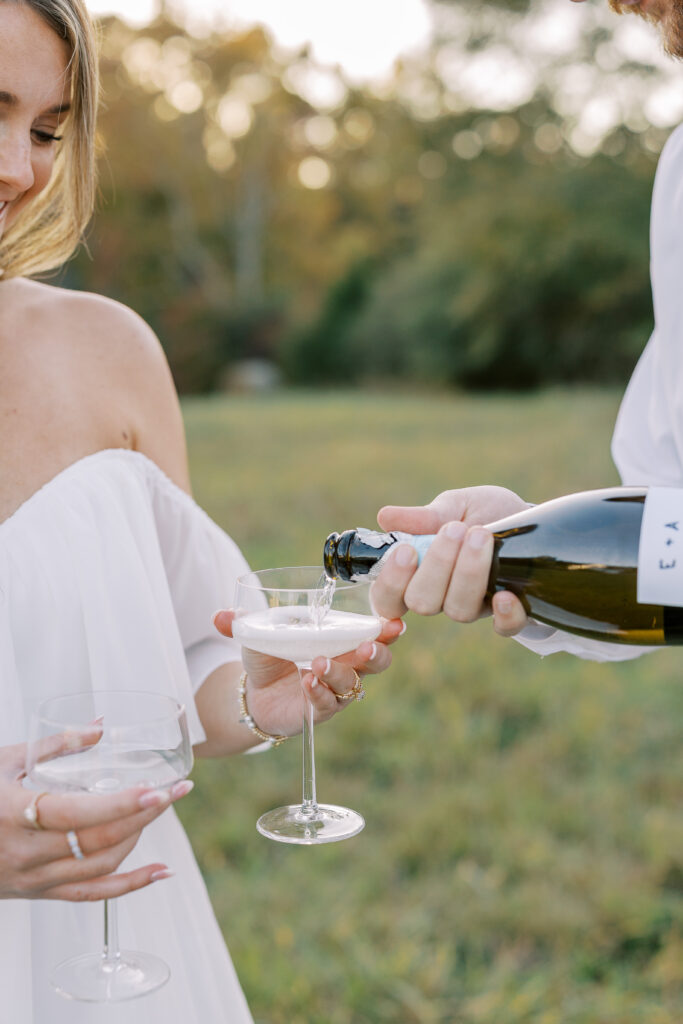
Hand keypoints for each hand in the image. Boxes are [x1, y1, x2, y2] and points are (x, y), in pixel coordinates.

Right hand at [0, 738, 191, 901]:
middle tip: (177, 789)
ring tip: (160, 809)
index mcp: (13, 815)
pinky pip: (92, 895)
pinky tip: (162, 872)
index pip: (75, 815)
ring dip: (139, 838)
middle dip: (145, 814)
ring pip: (100, 866)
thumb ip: (56, 744)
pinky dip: (132, 886)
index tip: (156, 789)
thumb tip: (102, 726)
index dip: (119, 804)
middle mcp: (24, 854)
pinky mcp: (39, 893)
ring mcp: (33, 879)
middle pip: (98, 841)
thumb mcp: (5, 761)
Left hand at [213, 611, 405, 736]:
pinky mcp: (320, 711)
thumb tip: (218, 616)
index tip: (394, 622)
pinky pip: (328, 704)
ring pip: (352, 684)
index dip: (387, 629)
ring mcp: (335, 690)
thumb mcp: (256, 634)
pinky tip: (307, 683)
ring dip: (340, 672)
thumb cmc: (268, 656)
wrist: (253, 693)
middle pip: (377, 662)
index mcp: (340, 640)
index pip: (373, 632)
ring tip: (318, 663)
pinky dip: (319, 692)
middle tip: (366, 647)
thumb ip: (241, 623)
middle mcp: (346, 665)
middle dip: (376, 653)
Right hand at [371, 485, 529, 635]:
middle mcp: (441, 596)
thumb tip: (385, 517)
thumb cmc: (480, 512)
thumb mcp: (454, 506)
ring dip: (468, 575)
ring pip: (460, 611)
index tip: (406, 550)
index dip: (391, 583)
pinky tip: (506, 594)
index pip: (388, 597)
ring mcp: (474, 606)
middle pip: (423, 604)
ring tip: (480, 535)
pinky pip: (505, 627)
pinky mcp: (508, 612)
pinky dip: (504, 615)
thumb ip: (424, 516)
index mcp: (417, 575)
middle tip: (455, 529)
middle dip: (437, 566)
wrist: (524, 516)